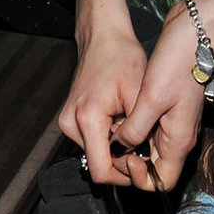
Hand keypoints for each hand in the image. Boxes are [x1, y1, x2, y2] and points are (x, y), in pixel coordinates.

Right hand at [59, 25, 146, 185]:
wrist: (103, 37)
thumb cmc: (121, 57)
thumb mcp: (140, 93)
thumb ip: (140, 131)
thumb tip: (144, 158)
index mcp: (87, 118)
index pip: (101, 171)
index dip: (125, 176)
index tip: (143, 166)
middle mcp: (71, 124)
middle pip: (99, 164)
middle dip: (124, 160)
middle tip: (144, 145)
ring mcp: (68, 123)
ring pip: (96, 153)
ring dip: (117, 148)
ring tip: (134, 126)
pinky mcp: (71, 120)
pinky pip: (92, 141)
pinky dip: (109, 138)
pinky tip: (122, 122)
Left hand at [107, 8, 212, 190]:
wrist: (194, 33)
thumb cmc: (178, 63)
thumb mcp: (150, 99)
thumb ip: (134, 130)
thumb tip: (119, 148)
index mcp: (179, 141)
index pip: (160, 183)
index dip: (137, 179)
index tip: (122, 155)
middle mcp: (180, 137)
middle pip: (153, 168)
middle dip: (130, 160)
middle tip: (113, 139)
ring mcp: (176, 124)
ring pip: (149, 150)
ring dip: (131, 143)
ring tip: (117, 123)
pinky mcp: (171, 110)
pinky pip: (151, 131)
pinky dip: (135, 127)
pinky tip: (125, 111)